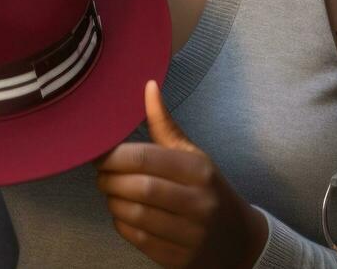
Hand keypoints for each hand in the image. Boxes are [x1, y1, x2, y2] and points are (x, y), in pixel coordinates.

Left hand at [95, 81, 267, 267]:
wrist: (238, 239)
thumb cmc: (207, 188)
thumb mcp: (193, 154)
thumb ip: (165, 124)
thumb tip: (148, 85)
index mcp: (198, 170)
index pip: (145, 158)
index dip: (112, 155)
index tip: (98, 153)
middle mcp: (198, 202)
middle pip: (137, 188)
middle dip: (109, 179)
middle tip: (100, 173)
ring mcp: (191, 235)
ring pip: (135, 215)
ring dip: (113, 202)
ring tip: (111, 192)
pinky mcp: (181, 259)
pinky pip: (138, 239)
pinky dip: (122, 224)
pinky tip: (122, 213)